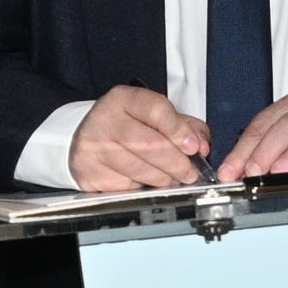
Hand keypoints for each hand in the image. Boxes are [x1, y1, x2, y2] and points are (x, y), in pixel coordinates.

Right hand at [73, 85, 206, 191]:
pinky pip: (126, 186)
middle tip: (190, 172)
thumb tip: (202, 145)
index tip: (193, 147)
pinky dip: (143, 188)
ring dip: (163, 179)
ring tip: (173, 179)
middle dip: (176, 163)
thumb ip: (183, 125)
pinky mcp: (90, 173)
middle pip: (149, 143)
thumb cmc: (126, 127)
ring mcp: (93, 147)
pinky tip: (148, 183)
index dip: (179, 130)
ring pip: (139, 169)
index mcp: (123, 99)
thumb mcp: (153, 117)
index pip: (156, 110)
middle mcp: (105, 119)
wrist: (85, 140)